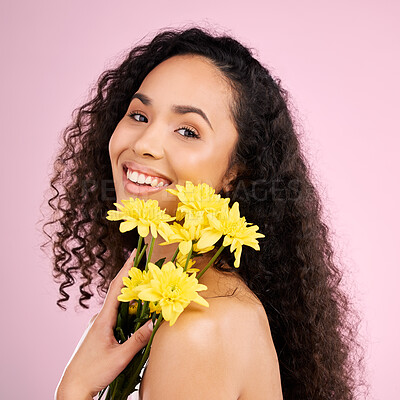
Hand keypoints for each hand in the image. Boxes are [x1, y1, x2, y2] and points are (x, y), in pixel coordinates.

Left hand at [55, 251, 152, 399]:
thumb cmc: (93, 372)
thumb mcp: (120, 357)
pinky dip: (127, 310)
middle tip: (148, 270)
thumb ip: (138, 339)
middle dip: (132, 279)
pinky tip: (136, 315)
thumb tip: (156, 322)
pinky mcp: (100, 332)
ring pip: (118, 306)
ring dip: (131, 297)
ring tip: (146, 293)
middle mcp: (100, 318)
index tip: (133, 253)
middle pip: (118, 292)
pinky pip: (115, 315)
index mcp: (103, 319)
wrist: (73, 387)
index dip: (125, 269)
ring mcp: (99, 325)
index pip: (115, 287)